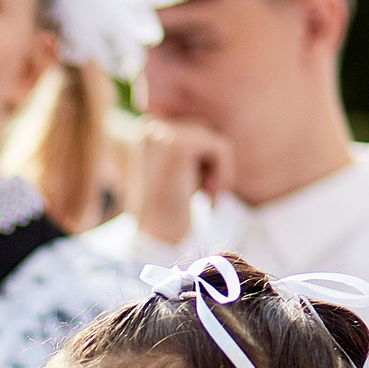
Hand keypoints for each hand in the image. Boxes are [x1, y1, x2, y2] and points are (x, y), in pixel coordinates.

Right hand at [131, 118, 232, 244]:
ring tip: (206, 196)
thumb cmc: (168, 212)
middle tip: (204, 195)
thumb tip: (209, 129)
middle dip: (209, 163)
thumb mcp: (176, 171)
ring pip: (211, 138)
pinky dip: (223, 174)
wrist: (155, 240)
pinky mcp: (178, 146)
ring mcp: (162, 134)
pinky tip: (210, 196)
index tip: (196, 189)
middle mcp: (149, 127)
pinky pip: (220, 147)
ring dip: (217, 169)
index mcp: (145, 131)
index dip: (200, 160)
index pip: (191, 129)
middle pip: (202, 130)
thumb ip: (189, 148)